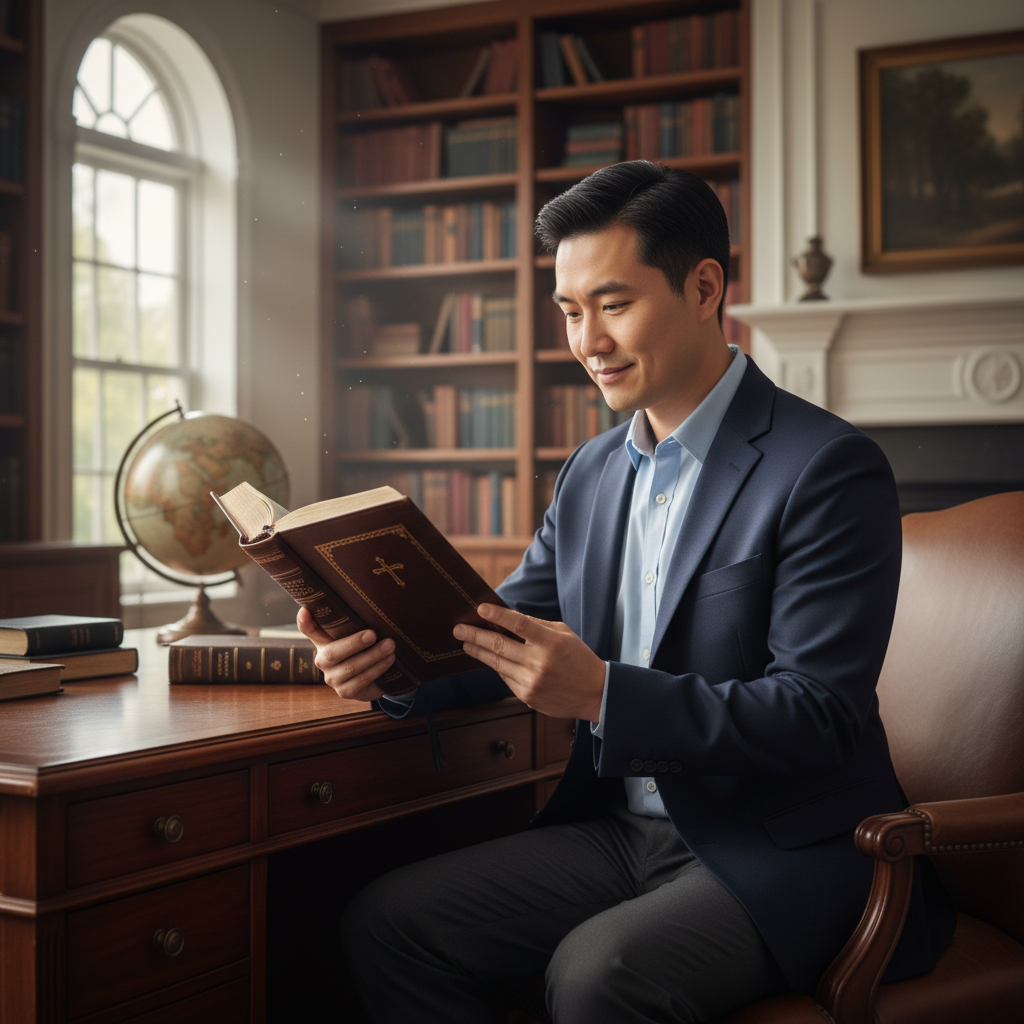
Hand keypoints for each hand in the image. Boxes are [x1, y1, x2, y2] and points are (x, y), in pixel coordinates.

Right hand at [296, 606, 394, 701]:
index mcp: (323, 642)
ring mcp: (332, 678)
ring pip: (351, 667)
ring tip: (390, 645)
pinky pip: (362, 680)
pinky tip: (389, 659)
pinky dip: (378, 668)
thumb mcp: (358, 636)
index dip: (305, 622)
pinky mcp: (345, 692)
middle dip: (354, 643)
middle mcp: (323, 661)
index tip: (304, 611)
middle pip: (332, 652)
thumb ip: (355, 624)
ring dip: (373, 656)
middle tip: (373, 634)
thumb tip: (369, 605)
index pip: (309, 631)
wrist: (375, 680)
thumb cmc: (365, 651)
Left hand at [454, 604, 604, 720]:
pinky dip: (496, 667)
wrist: (595, 693)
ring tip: (465, 643)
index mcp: (552, 642)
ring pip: (497, 663)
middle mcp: (539, 662)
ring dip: (478, 652)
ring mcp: (532, 682)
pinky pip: (505, 678)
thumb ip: (536, 625)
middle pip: (500, 646)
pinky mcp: (527, 696)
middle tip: (459, 628)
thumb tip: (507, 617)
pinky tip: (488, 659)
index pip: (519, 624)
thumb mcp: (564, 633)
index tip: (480, 609)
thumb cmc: (578, 658)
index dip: (498, 616)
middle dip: (475, 635)